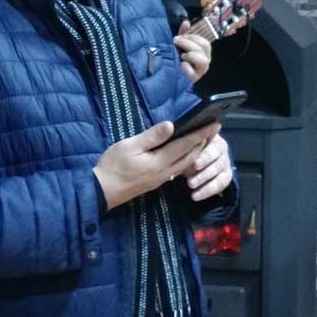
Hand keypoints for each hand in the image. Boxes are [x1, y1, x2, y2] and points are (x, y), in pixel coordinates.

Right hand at [93, 121, 220, 210]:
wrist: (102, 191)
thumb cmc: (113, 166)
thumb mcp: (129, 146)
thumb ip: (151, 137)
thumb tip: (171, 125)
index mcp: (160, 161)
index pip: (186, 145)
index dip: (201, 134)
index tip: (214, 125)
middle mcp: (165, 171)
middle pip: (190, 157)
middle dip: (203, 143)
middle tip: (213, 131)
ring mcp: (160, 178)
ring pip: (184, 164)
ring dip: (195, 152)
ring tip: (202, 141)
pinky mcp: (155, 181)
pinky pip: (176, 169)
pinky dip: (185, 159)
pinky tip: (184, 155)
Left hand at [173, 19, 211, 82]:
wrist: (170, 76)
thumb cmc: (177, 60)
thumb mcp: (180, 46)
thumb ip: (184, 34)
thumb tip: (186, 22)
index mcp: (203, 53)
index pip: (205, 43)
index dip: (194, 37)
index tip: (182, 36)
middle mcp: (205, 62)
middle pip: (204, 48)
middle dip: (188, 42)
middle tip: (176, 41)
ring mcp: (200, 71)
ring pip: (203, 60)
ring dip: (191, 55)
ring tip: (181, 56)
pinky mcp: (193, 79)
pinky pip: (192, 72)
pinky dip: (185, 67)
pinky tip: (180, 66)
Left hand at [184, 133, 231, 200]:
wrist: (195, 160)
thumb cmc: (187, 150)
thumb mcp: (182, 148)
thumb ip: (181, 150)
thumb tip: (172, 158)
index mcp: (210, 136)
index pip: (211, 143)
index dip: (204, 155)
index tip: (195, 164)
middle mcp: (220, 147)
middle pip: (216, 157)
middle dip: (204, 169)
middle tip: (191, 178)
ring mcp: (225, 160)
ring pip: (218, 170)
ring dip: (204, 179)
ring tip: (190, 185)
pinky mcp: (226, 175)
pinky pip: (221, 183)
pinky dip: (208, 190)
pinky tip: (195, 196)